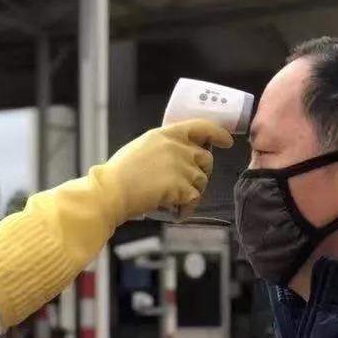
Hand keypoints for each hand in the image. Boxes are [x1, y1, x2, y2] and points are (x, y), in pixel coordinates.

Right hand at [103, 121, 233, 221]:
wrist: (111, 191)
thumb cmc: (118, 174)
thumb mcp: (141, 148)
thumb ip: (163, 148)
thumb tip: (177, 158)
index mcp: (166, 134)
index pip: (201, 126)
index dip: (218, 133)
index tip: (226, 140)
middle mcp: (177, 147)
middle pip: (206, 158)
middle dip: (202, 172)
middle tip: (189, 184)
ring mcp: (181, 166)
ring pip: (201, 181)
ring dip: (192, 193)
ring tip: (176, 201)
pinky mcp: (181, 186)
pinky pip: (194, 199)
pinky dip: (186, 208)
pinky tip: (175, 211)